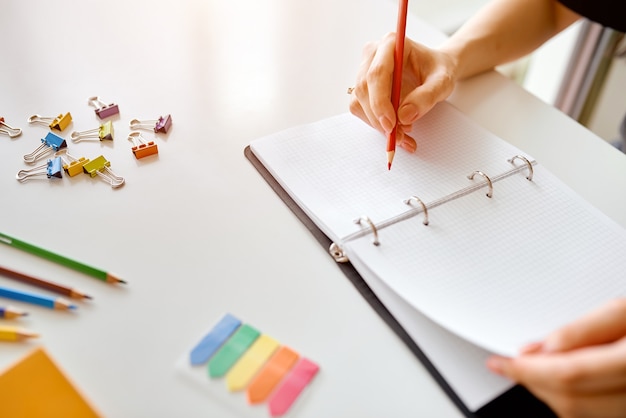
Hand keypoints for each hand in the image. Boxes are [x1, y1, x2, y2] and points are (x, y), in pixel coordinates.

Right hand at [349, 32, 457, 151]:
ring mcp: (364, 71)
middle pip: (364, 89)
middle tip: (399, 136)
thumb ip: (426, 97)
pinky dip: (376, 125)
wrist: (435, 70)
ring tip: (403, 135)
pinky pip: (361, 109)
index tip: (391, 125)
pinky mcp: (363, 88)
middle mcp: (373, 54)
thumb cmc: (438, 70)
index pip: (376, 74)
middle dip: (378, 118)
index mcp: (391, 44)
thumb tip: (404, 116)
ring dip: (377, 124)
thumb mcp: (443, 82)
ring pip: (358, 102)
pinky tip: (396, 132)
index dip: (380, 102)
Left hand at [487, 299, 625, 417]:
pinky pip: (597, 417)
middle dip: (532, 381)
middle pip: (570, 399)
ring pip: (580, 414)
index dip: (527, 369)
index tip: (501, 361)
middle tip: (510, 363)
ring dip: (548, 394)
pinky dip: (571, 402)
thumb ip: (584, 329)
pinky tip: (561, 383)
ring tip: (532, 369)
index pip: (568, 375)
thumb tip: (541, 348)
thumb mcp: (625, 309)